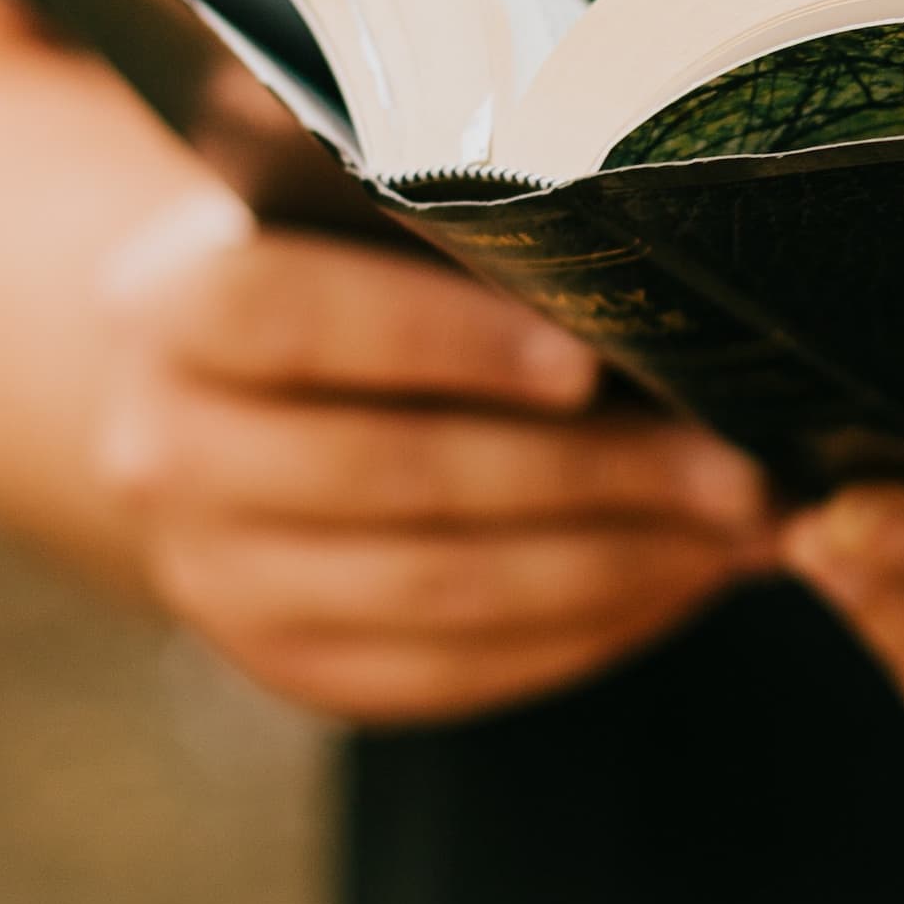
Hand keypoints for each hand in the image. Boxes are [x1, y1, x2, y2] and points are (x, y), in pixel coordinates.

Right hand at [95, 194, 771, 723]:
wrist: (200, 406)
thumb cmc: (322, 280)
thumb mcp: (338, 231)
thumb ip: (443, 245)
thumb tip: (644, 291)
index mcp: (175, 312)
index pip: (296, 318)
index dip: (441, 338)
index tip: (585, 358)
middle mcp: (170, 454)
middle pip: (393, 471)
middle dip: (588, 474)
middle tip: (733, 469)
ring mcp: (218, 579)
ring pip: (434, 588)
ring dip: (608, 566)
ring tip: (730, 534)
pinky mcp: (284, 666)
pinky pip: (446, 672)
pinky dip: (575, 635)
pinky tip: (668, 587)